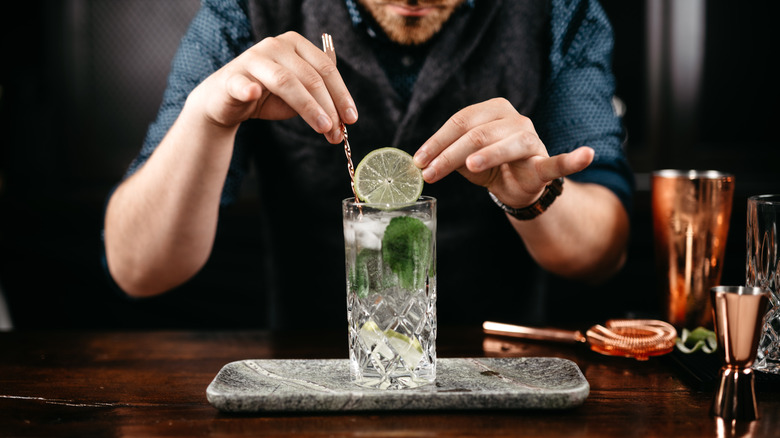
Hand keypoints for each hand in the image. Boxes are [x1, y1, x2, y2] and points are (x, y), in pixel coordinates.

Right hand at [188, 31, 357, 143]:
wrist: (227, 102)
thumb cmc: (268, 97)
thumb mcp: (300, 94)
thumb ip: (321, 99)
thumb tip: (345, 119)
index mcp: (296, 45)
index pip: (326, 68)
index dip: (341, 94)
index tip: (351, 118)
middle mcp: (276, 46)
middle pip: (310, 76)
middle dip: (328, 107)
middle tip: (337, 132)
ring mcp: (253, 59)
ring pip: (285, 81)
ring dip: (308, 106)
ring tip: (323, 127)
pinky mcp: (232, 77)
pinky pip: (241, 83)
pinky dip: (247, 88)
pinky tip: (254, 94)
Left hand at [413, 98, 593, 207]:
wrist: (519, 186)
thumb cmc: (490, 166)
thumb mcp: (465, 159)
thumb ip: (447, 156)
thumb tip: (421, 162)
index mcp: (491, 111)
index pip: (460, 122)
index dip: (437, 142)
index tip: (418, 161)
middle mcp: (513, 119)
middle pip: (478, 133)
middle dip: (449, 154)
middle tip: (430, 173)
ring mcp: (531, 139)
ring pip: (507, 144)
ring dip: (487, 155)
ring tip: (471, 166)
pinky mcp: (544, 162)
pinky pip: (558, 161)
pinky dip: (573, 159)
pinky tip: (586, 154)